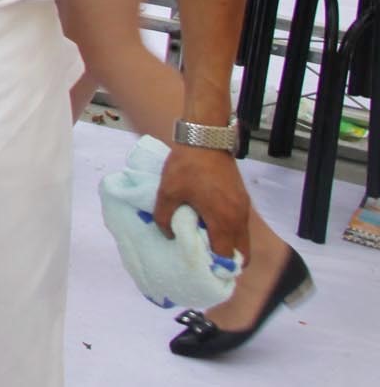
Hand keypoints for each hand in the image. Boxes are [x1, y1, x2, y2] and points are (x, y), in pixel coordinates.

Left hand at [154, 144, 251, 263]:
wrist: (206, 137)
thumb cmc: (187, 166)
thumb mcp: (167, 192)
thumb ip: (164, 218)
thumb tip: (168, 235)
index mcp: (224, 220)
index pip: (228, 257)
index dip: (216, 268)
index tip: (202, 271)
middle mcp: (239, 218)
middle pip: (242, 253)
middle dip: (227, 263)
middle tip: (206, 263)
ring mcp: (244, 208)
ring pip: (242, 239)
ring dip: (229, 246)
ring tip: (205, 246)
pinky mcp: (242, 199)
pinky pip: (240, 225)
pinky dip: (229, 233)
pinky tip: (209, 227)